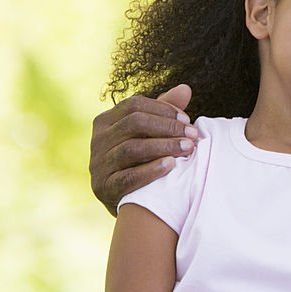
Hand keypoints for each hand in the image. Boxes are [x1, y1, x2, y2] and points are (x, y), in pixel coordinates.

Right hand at [89, 84, 196, 213]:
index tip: (187, 120)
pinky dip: (151, 170)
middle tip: (193, 135)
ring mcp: (98, 165)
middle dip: (168, 127)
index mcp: (105, 121)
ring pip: (132, 148)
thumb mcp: (149, 134)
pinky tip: (171, 165)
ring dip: (164, 146)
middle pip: (134, 124)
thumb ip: (164, 111)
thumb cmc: (141, 160)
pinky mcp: (103, 188)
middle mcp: (97, 140)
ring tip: (188, 148)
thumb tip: (186, 89)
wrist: (128, 202)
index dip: (163, 110)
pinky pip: (128, 177)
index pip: (134, 105)